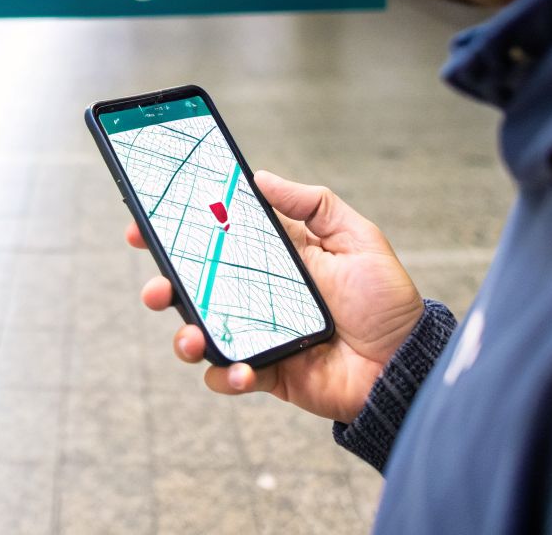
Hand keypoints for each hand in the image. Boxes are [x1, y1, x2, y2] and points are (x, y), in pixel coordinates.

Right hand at [128, 169, 422, 422]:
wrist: (405, 363)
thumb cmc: (386, 301)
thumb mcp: (357, 238)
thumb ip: (312, 204)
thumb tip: (260, 178)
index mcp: (272, 257)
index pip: (214, 238)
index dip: (176, 228)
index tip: (145, 220)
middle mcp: (255, 294)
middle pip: (193, 285)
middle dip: (162, 283)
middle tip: (157, 285)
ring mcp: (256, 334)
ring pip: (197, 331)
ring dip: (182, 334)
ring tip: (190, 334)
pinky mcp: (264, 372)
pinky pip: (227, 374)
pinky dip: (223, 373)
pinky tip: (240, 370)